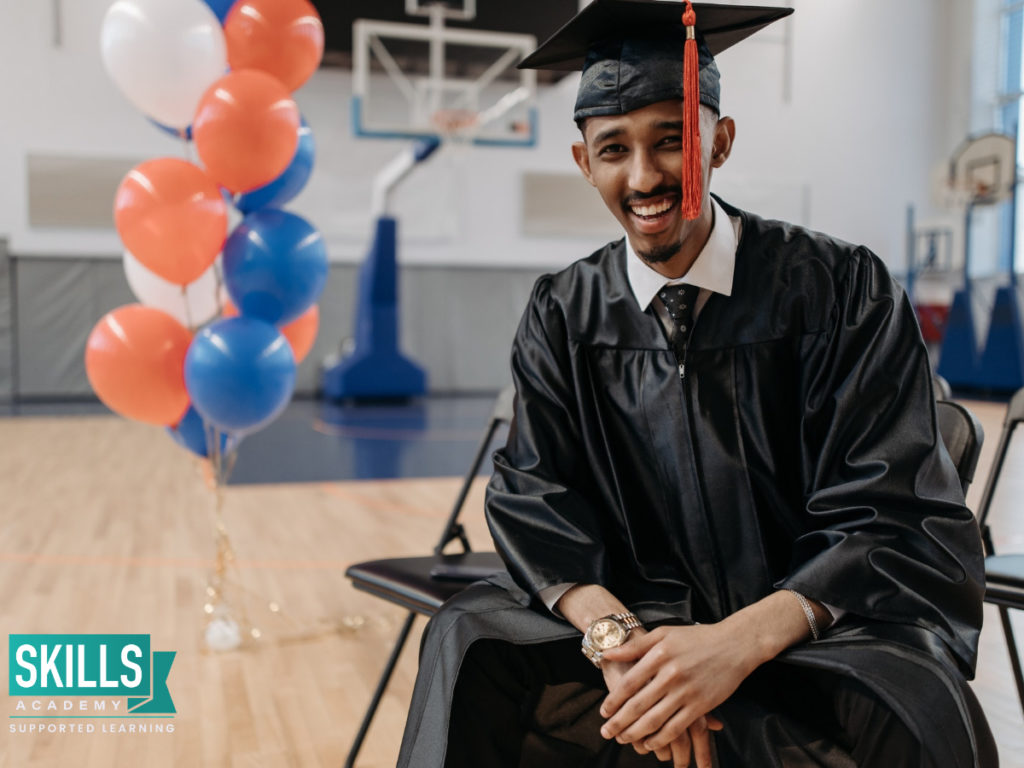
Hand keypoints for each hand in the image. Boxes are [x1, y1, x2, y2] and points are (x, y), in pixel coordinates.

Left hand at [600, 646, 722, 765]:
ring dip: (636, 733)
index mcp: (659, 655)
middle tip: (606, 733)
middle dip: (619, 722)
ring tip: (623, 740)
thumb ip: (635, 646)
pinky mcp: (701, 705)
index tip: (603, 712)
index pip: (629, 683)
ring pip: (655, 719)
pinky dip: (660, 739)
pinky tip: (650, 743)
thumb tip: (607, 653)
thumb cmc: (696, 638)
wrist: (734, 644)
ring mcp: (686, 691)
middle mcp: (671, 674)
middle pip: (638, 704)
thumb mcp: (664, 633)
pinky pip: (676, 727)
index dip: (613, 700)